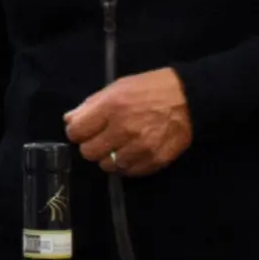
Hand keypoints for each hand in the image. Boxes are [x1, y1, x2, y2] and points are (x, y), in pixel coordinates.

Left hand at [63, 68, 193, 175]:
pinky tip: (132, 152)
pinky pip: (128, 172)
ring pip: (107, 166)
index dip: (77, 132)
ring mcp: (140, 148)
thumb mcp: (118, 87)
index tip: (84, 130)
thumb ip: (91, 105)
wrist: (189, 99)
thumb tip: (69, 120)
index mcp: (111, 107)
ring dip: (109, 157)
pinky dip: (126, 165)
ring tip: (119, 145)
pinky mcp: (154, 161)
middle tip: (102, 138)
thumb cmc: (150, 89)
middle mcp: (123, 129)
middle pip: (88, 153)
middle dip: (92, 146)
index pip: (76, 132)